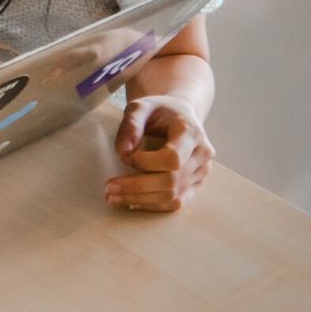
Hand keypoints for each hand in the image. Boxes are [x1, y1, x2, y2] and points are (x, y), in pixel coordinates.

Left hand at [107, 95, 213, 212]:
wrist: (179, 115)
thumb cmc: (159, 110)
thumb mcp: (140, 106)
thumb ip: (131, 123)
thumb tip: (123, 151)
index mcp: (192, 133)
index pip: (173, 157)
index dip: (146, 162)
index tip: (125, 156)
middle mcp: (202, 155)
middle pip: (172, 180)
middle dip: (137, 186)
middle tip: (108, 188)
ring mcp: (201, 173)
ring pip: (173, 196)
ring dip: (141, 199)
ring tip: (113, 197)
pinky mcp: (195, 185)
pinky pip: (175, 203)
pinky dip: (152, 206)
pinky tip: (131, 202)